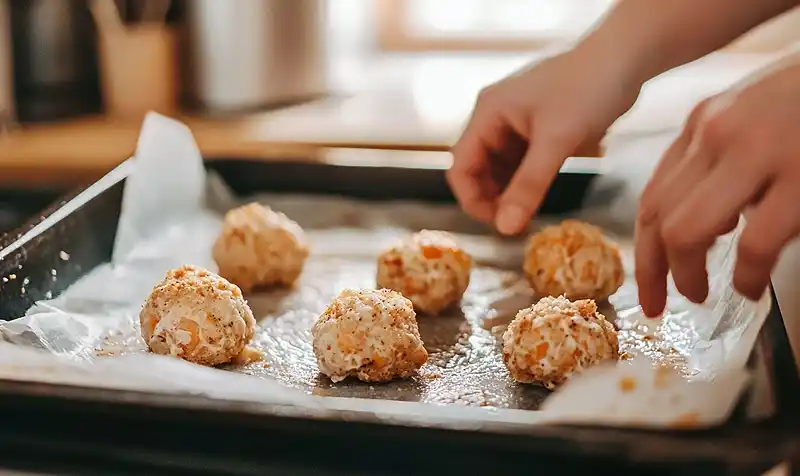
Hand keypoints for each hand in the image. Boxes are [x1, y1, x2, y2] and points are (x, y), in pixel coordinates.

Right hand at [448, 47, 642, 234]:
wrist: (625, 58)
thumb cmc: (588, 90)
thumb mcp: (557, 142)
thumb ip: (529, 186)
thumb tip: (505, 228)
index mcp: (488, 114)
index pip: (461, 165)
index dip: (471, 199)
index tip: (496, 224)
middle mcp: (495, 119)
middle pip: (477, 169)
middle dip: (491, 198)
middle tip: (515, 224)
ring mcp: (515, 124)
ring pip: (499, 169)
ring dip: (509, 193)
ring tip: (529, 214)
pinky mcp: (536, 130)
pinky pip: (521, 163)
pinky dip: (526, 182)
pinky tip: (541, 196)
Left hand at [636, 56, 799, 316]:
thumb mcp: (753, 119)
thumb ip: (721, 163)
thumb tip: (711, 225)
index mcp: (703, 123)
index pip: (653, 196)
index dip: (643, 249)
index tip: (645, 284)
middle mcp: (716, 134)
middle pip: (656, 217)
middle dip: (653, 271)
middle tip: (662, 303)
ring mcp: (756, 153)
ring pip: (685, 231)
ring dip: (687, 275)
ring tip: (701, 296)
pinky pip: (753, 244)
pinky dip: (746, 276)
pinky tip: (749, 287)